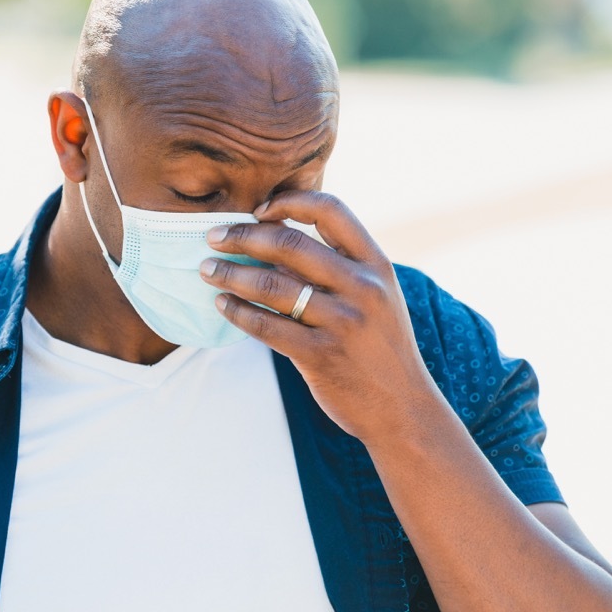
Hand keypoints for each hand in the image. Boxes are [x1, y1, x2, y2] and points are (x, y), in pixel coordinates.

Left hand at [201, 191, 441, 444]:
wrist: (403, 408)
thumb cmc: (379, 347)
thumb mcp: (377, 296)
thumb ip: (340, 266)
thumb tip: (275, 237)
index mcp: (376, 264)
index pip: (331, 210)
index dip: (289, 202)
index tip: (259, 210)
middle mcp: (363, 287)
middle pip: (289, 243)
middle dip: (243, 236)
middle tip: (213, 237)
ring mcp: (343, 322)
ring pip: (271, 284)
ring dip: (231, 273)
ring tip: (207, 270)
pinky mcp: (321, 356)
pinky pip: (267, 326)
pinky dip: (238, 312)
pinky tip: (223, 304)